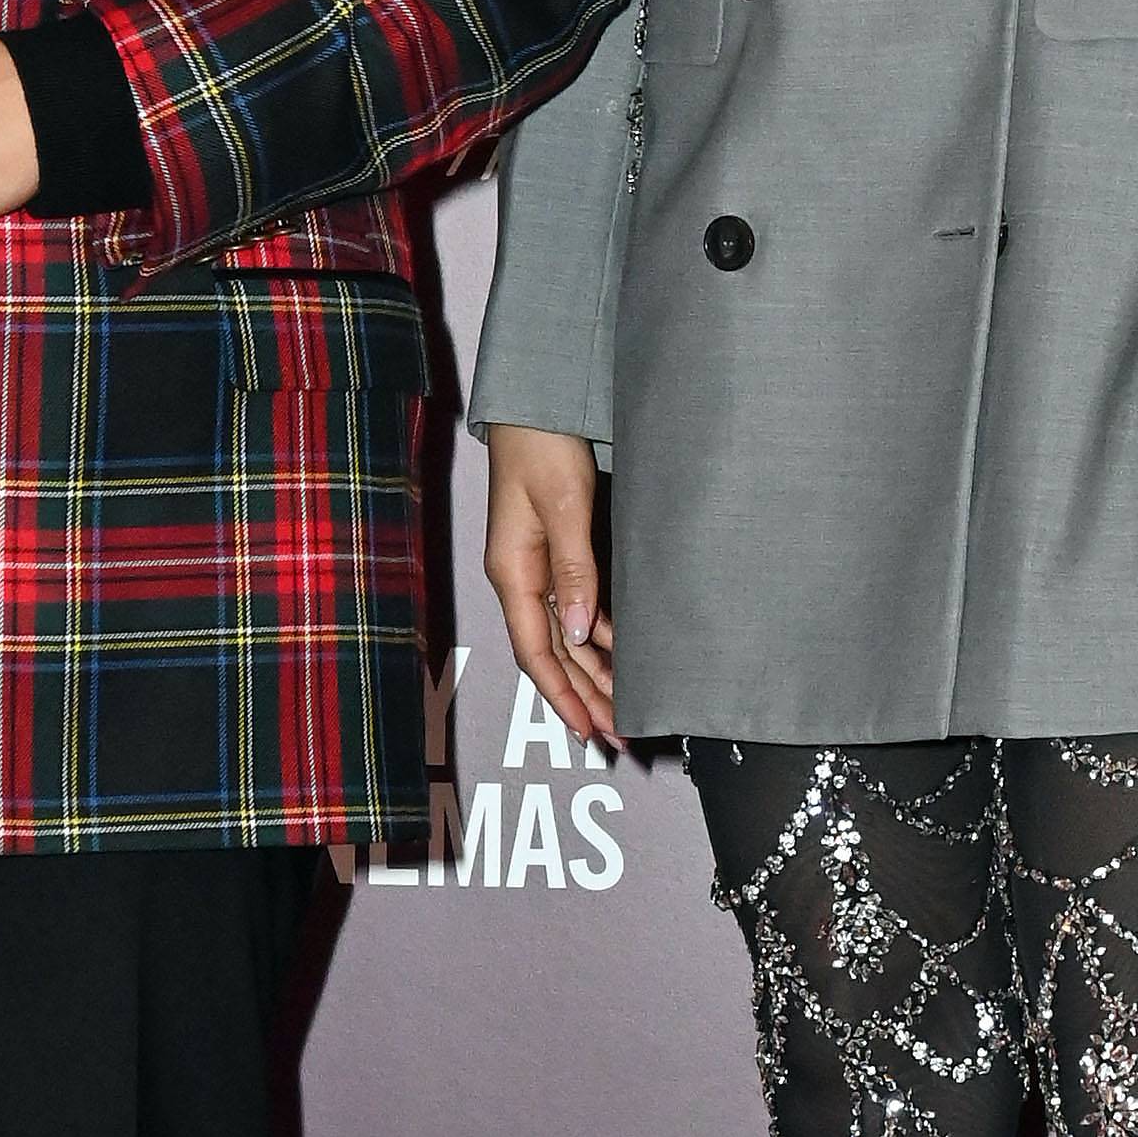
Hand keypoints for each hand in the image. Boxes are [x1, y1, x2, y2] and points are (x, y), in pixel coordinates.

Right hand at [485, 425, 615, 747]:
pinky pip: (576, 606)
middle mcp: (521, 576)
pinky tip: (621, 652)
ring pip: (565, 633)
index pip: (536, 651)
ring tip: (624, 704)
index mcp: (513, 572)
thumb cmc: (542, 446)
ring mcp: (537, 565)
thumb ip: (573, 568)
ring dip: (593, 670)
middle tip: (617, 734)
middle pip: (552, 652)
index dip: (562, 695)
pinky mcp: (556, 550)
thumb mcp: (562, 506)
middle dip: (583, 695)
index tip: (588, 730)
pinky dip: (598, 634)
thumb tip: (579, 631)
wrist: (536, 402)